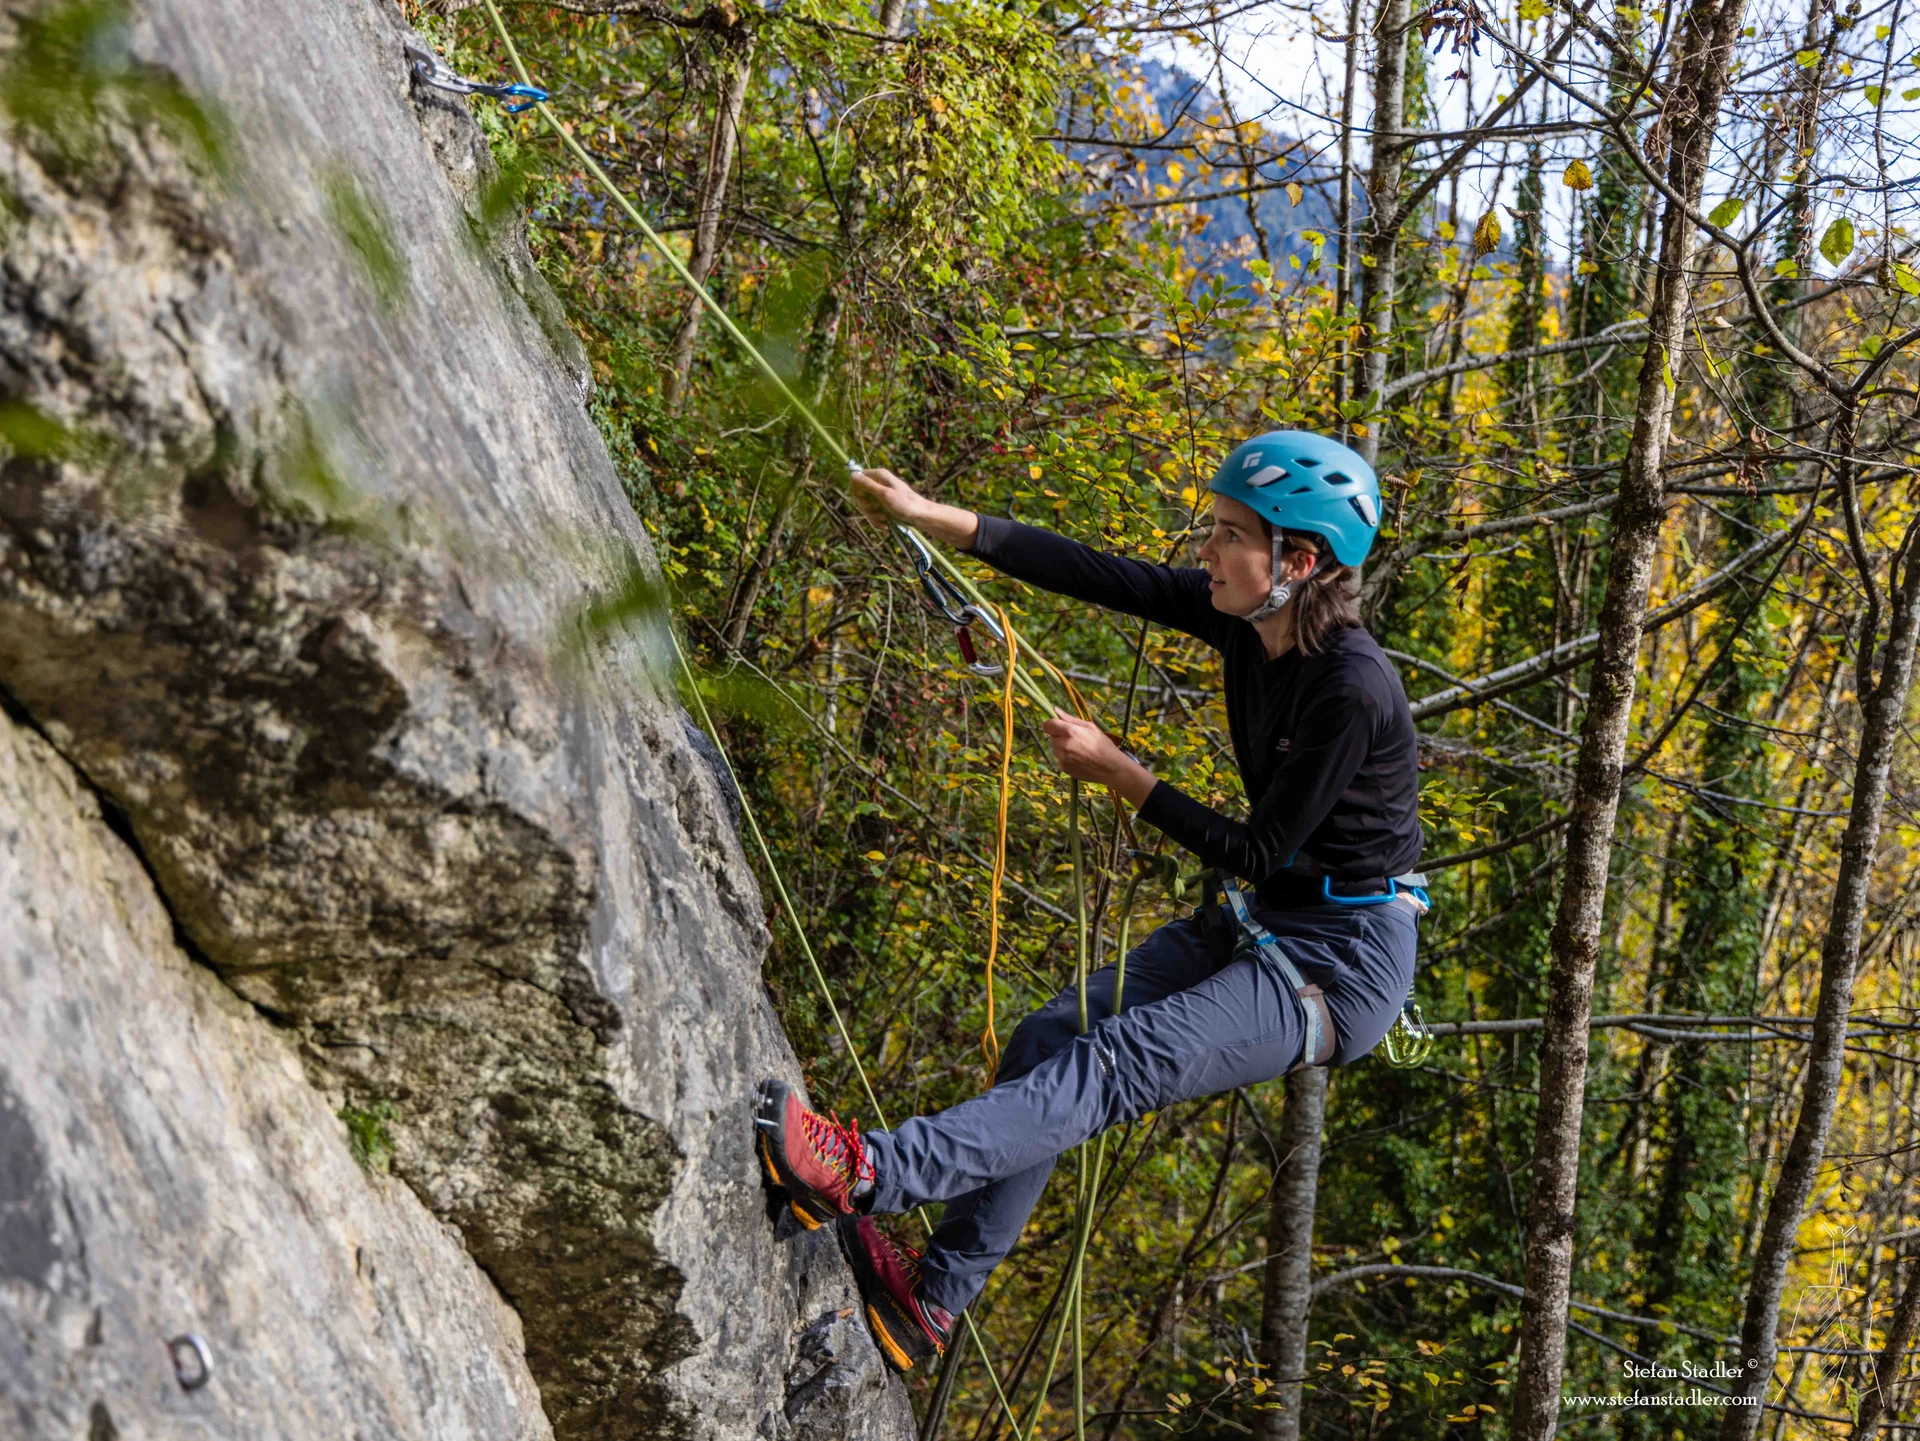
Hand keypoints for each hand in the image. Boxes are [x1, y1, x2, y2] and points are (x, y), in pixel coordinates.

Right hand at [848, 466, 925, 526]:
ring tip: (884, 519)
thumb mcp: (884, 494)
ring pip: (866, 506)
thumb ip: (868, 485)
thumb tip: (852, 475)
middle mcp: (879, 483)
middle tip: (877, 511)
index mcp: (879, 475)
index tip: (863, 500)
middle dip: (866, 507)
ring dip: (873, 515)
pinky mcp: (884, 505)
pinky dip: (878, 520)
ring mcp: (881, 495)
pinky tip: (885, 524)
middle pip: (860, 495)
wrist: (921, 516)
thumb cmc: (905, 504)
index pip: (857, 479)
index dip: (857, 491)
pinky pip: (873, 513)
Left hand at [1043, 715, 1157, 805]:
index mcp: (1069, 732)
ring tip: (1079, 749)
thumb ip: (1070, 719)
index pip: (1047, 725)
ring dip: (1062, 747)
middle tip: (1075, 739)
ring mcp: (1062, 758)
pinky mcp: (1063, 767)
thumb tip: (1055, 710)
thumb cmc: (1102, 744)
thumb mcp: (1090, 727)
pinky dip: (1066, 757)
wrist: (1110, 767)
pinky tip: (1079, 758)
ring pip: (1055, 748)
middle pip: (1051, 737)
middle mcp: (1063, 745)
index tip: (1059, 726)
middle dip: (1059, 736)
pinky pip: (1059, 758)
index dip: (1052, 724)